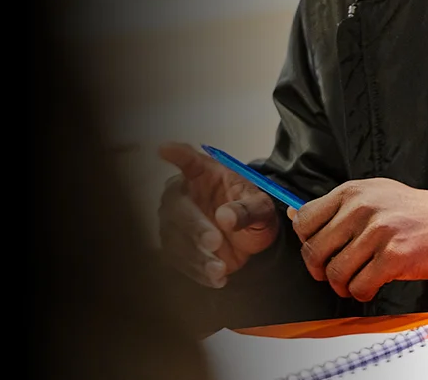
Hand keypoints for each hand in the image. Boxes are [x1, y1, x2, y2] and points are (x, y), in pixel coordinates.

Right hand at [157, 142, 278, 287]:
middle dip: (193, 226)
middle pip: (176, 207)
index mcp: (204, 174)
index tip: (166, 149)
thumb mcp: (261, 207)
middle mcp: (183, 195)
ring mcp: (175, 222)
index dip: (176, 155)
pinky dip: (197, 271)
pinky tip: (217, 278)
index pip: (188, 161)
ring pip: (174, 237)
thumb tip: (225, 217)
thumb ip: (247, 210)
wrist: (251, 237)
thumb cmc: (252, 211)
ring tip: (220, 268)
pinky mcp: (176, 247)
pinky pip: (180, 260)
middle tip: (214, 241)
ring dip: (196, 254)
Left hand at [287, 179, 427, 301]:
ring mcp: (377, 233)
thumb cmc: (407, 211)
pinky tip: (368, 286)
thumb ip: (333, 206)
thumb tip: (294, 215)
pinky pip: (360, 285)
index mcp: (351, 192)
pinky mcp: (393, 257)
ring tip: (351, 282)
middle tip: (330, 273)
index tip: (316, 250)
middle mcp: (361, 209)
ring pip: (335, 272)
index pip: (305, 219)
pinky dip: (360, 292)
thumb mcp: (369, 194)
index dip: (305, 241)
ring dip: (340, 285)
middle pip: (315, 249)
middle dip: (319, 269)